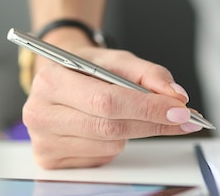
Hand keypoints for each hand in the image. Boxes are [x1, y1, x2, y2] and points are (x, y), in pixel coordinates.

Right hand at [22, 29, 202, 168]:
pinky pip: (101, 157)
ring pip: (110, 145)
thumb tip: (174, 95)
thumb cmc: (84, 69)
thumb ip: (148, 73)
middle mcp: (40, 112)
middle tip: (179, 118)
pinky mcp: (50, 160)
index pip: (107, 100)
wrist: (57, 79)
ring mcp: (43, 140)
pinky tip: (103, 128)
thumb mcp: (116, 60)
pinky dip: (113, 144)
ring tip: (124, 114)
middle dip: (151, 123)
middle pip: (110, 127)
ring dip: (131, 133)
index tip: (178, 109)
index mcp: (52, 81)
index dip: (147, 107)